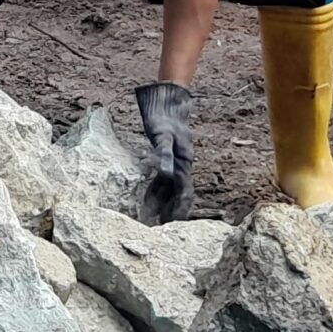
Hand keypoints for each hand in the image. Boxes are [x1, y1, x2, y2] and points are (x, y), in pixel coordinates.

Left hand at [134, 82, 194, 224]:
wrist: (166, 104)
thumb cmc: (165, 119)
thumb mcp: (163, 136)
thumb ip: (165, 154)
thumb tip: (167, 174)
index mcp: (184, 162)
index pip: (184, 191)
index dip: (181, 207)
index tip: (174, 222)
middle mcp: (181, 165)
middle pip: (179, 193)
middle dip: (173, 210)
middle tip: (164, 227)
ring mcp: (174, 163)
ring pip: (170, 189)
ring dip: (164, 203)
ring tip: (156, 219)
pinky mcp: (165, 159)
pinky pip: (162, 180)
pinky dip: (156, 191)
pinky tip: (148, 200)